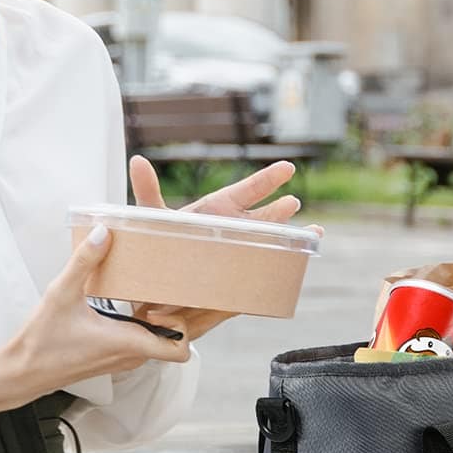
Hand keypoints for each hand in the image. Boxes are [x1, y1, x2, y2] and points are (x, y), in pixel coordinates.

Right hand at [0, 225, 189, 413]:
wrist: (24, 372)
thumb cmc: (41, 342)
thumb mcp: (61, 294)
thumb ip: (84, 262)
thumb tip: (103, 232)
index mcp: (128, 343)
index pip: (181, 348)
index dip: (188, 324)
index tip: (175, 300)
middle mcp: (133, 354)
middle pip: (177, 338)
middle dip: (183, 313)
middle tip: (177, 286)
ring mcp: (126, 357)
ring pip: (161, 339)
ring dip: (164, 318)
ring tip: (158, 288)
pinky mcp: (116, 356)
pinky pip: (145, 340)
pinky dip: (148, 324)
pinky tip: (136, 301)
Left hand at [126, 156, 318, 341]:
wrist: (153, 292)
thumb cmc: (156, 250)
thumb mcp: (152, 219)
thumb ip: (148, 191)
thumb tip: (137, 160)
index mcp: (217, 211)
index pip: (246, 191)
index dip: (266, 181)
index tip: (287, 168)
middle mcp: (233, 231)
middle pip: (263, 219)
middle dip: (278, 212)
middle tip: (293, 203)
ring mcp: (238, 256)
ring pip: (271, 246)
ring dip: (292, 239)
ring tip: (314, 233)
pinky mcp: (237, 282)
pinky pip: (262, 277)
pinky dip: (280, 274)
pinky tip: (296, 268)